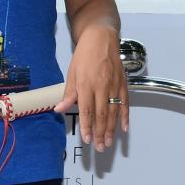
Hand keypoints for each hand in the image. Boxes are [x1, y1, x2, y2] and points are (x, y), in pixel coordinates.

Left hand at [54, 25, 127, 151]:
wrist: (101, 38)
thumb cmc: (84, 54)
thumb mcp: (72, 73)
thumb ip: (68, 94)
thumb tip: (59, 109)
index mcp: (86, 84)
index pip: (87, 111)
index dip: (87, 127)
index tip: (87, 139)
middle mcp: (101, 86)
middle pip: (101, 115)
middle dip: (100, 133)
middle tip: (99, 147)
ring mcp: (114, 85)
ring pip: (114, 112)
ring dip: (111, 129)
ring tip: (109, 142)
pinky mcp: (123, 83)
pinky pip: (125, 103)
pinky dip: (125, 116)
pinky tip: (124, 128)